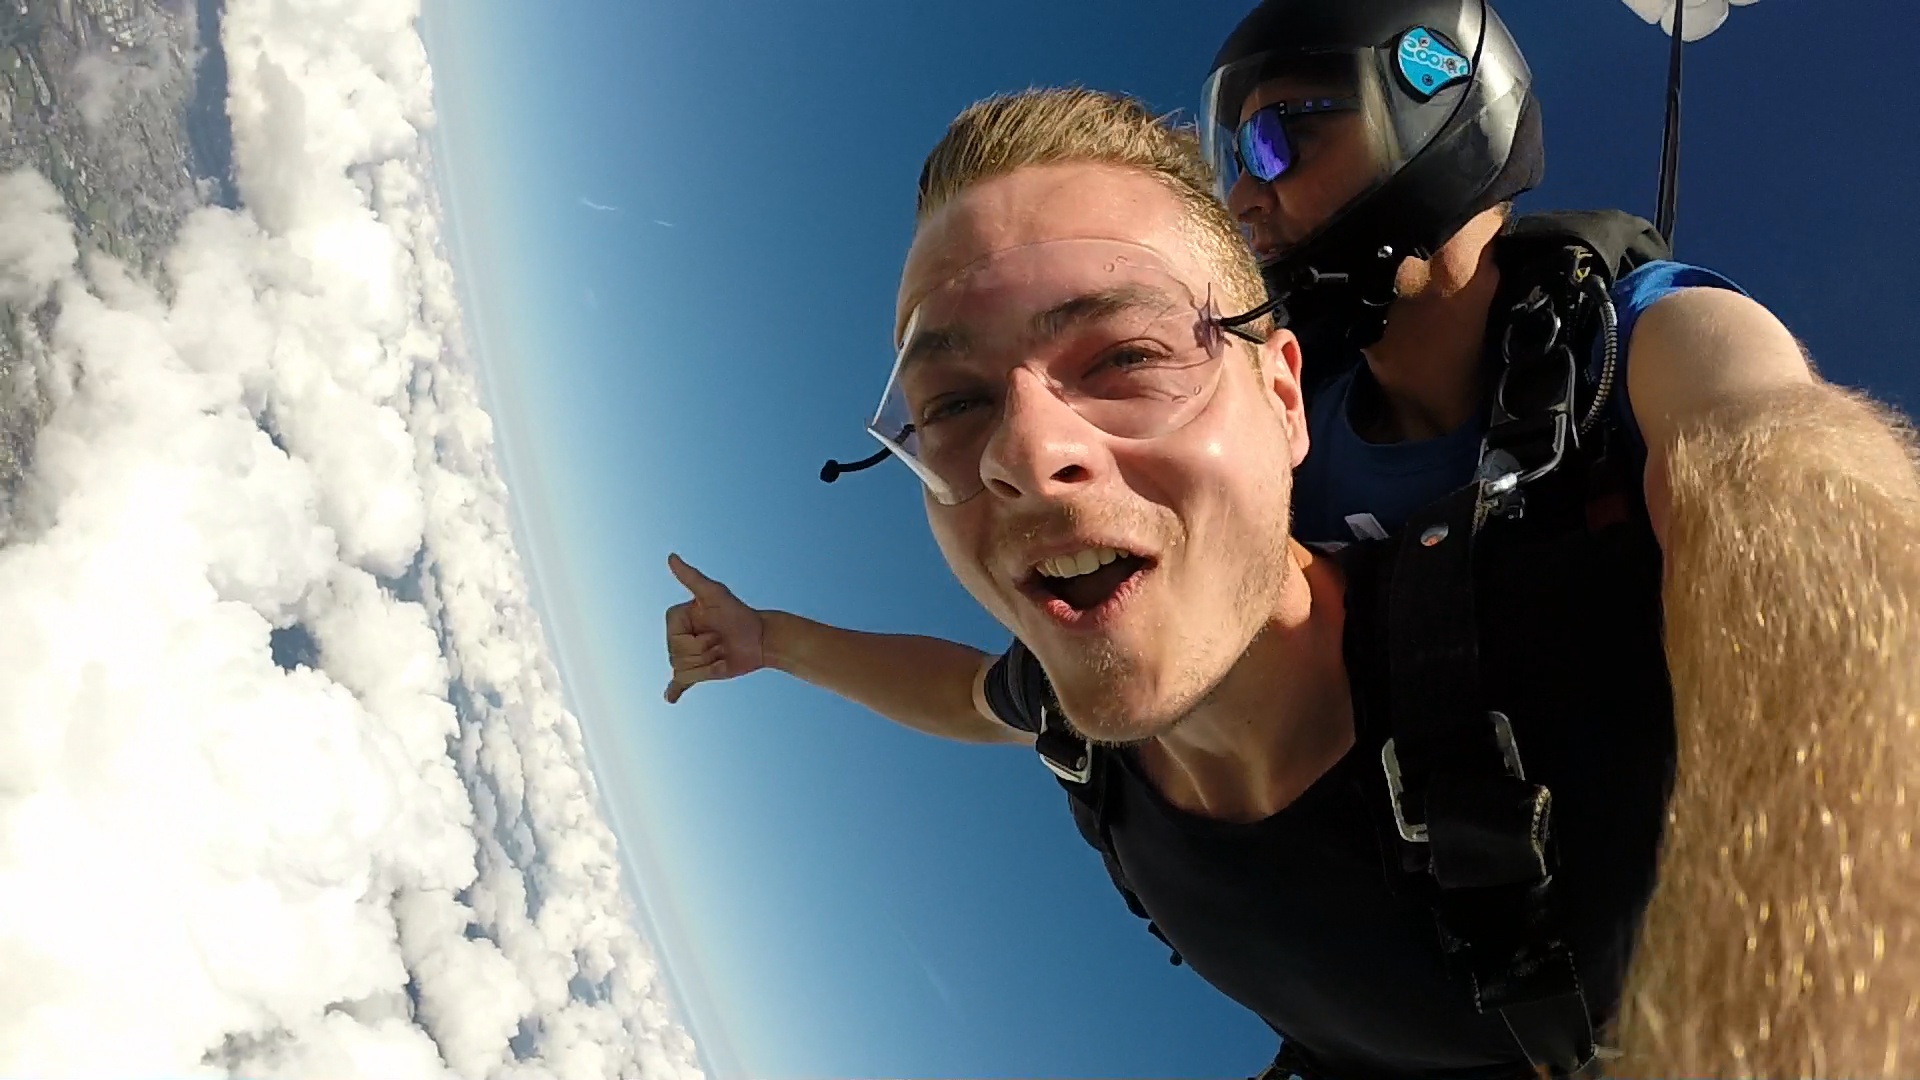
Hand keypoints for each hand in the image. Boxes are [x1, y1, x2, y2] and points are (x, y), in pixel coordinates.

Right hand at [663, 554, 766, 702]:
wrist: (760, 637)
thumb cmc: (739, 613)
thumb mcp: (716, 595)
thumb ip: (692, 578)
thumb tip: (671, 557)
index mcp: (676, 619)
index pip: (676, 642)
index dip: (698, 641)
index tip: (715, 629)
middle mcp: (678, 636)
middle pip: (679, 659)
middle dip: (705, 653)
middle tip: (722, 641)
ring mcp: (688, 654)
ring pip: (685, 671)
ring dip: (708, 666)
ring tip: (722, 652)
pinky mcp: (699, 670)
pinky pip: (681, 682)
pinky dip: (674, 691)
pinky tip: (671, 697)